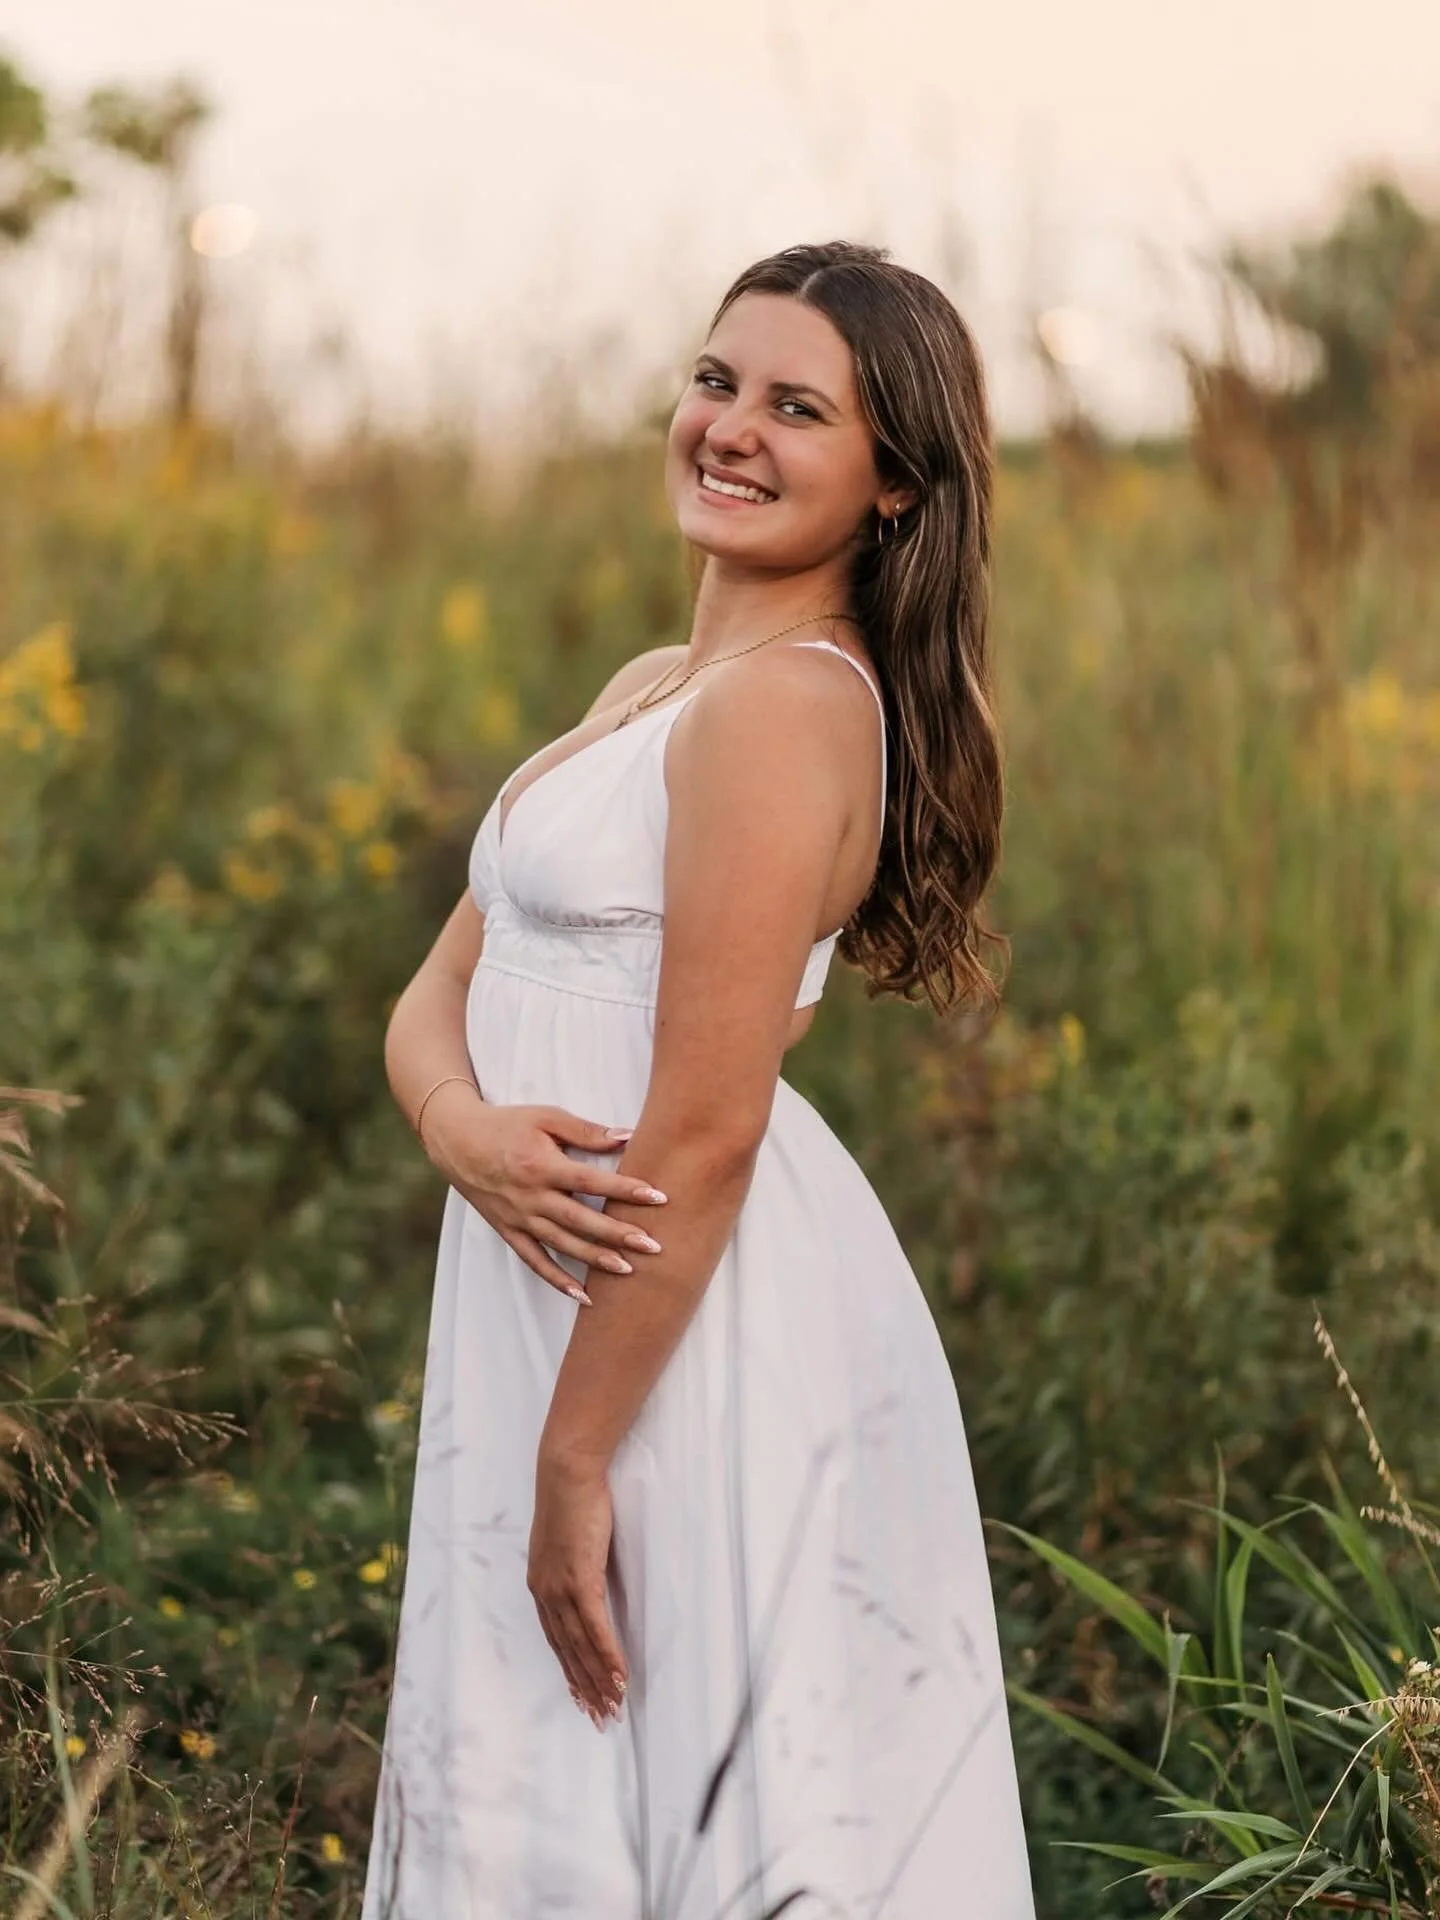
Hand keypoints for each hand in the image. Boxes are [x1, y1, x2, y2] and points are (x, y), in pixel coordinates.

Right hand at [422, 1090, 665, 1300]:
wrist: (458, 1142)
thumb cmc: (507, 1124)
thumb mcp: (545, 1117)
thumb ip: (586, 1130)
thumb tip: (628, 1136)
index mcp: (542, 1165)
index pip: (591, 1180)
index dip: (626, 1189)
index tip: (659, 1196)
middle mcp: (530, 1196)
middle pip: (581, 1220)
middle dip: (619, 1234)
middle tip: (654, 1246)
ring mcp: (519, 1218)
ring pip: (562, 1245)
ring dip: (595, 1260)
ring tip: (628, 1271)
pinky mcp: (509, 1232)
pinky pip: (535, 1261)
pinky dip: (557, 1280)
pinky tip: (583, 1296)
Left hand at [527, 1452, 627, 1726]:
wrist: (567, 1472)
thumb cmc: (571, 1497)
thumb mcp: (568, 1538)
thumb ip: (574, 1562)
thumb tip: (586, 1574)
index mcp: (541, 1585)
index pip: (556, 1639)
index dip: (571, 1670)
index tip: (582, 1695)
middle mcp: (546, 1593)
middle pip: (567, 1651)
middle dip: (585, 1687)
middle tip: (600, 1716)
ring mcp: (561, 1588)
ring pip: (581, 1647)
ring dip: (600, 1679)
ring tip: (614, 1705)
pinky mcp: (580, 1579)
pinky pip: (596, 1627)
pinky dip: (608, 1655)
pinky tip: (620, 1675)